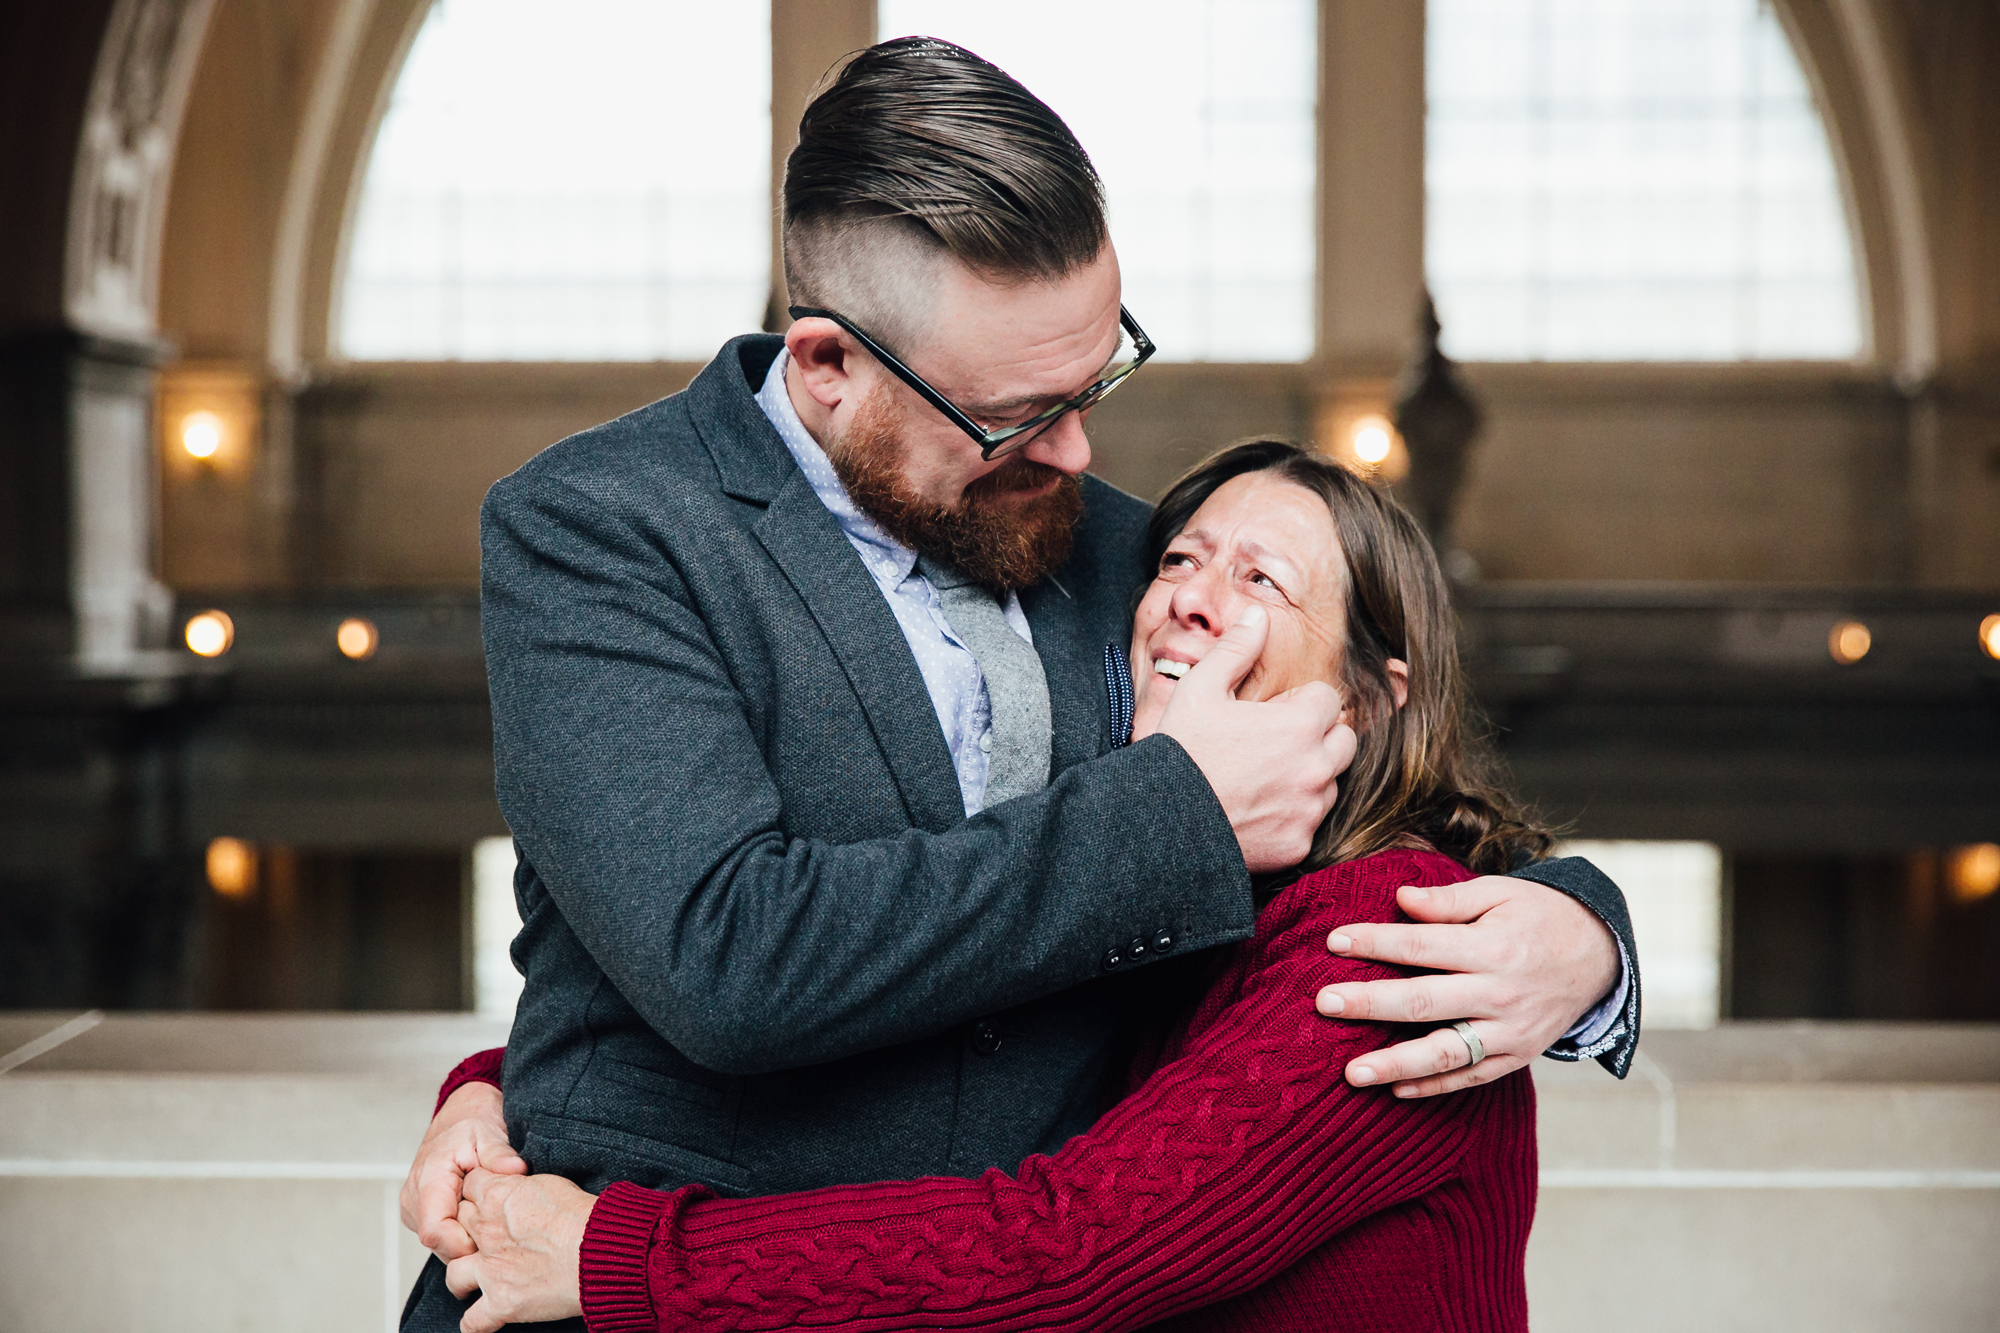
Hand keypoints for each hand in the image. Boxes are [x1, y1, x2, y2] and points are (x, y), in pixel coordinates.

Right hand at [399, 1082, 526, 1260]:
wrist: (459, 1114)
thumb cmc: (473, 1122)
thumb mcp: (489, 1132)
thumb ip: (499, 1155)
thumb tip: (516, 1169)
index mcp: (428, 1180)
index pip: (435, 1232)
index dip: (464, 1243)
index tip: (494, 1235)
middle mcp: (414, 1200)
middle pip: (440, 1246)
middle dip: (473, 1244)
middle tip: (502, 1224)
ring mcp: (415, 1210)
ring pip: (442, 1246)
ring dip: (469, 1239)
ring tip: (492, 1215)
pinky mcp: (422, 1215)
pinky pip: (444, 1238)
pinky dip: (464, 1232)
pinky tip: (481, 1215)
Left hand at [444, 1169, 593, 1332]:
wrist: (599, 1249)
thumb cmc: (584, 1215)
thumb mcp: (550, 1182)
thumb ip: (521, 1186)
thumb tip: (517, 1190)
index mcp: (498, 1196)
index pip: (469, 1186)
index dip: (479, 1191)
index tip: (491, 1198)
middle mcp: (487, 1232)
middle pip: (457, 1225)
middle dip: (469, 1228)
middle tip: (488, 1233)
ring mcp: (492, 1270)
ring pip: (453, 1273)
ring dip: (462, 1275)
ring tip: (475, 1277)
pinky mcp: (503, 1302)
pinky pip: (474, 1321)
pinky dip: (475, 1324)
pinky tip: (480, 1321)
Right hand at [1146, 607, 1356, 873]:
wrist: (1160, 823)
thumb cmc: (1180, 750)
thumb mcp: (1200, 688)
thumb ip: (1237, 648)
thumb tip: (1258, 615)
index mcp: (1300, 725)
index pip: (1329, 699)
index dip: (1299, 702)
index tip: (1269, 712)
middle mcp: (1316, 768)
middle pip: (1344, 740)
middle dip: (1317, 736)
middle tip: (1273, 742)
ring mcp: (1309, 810)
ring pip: (1331, 783)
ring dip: (1309, 776)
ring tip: (1262, 777)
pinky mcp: (1298, 844)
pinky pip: (1310, 822)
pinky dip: (1292, 816)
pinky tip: (1256, 809)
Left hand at [1313, 875, 1618, 1096]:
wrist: (1599, 955)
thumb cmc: (1538, 916)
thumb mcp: (1500, 893)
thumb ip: (1448, 900)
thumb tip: (1400, 898)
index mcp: (1492, 947)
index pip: (1421, 944)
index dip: (1375, 942)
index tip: (1333, 941)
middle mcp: (1501, 992)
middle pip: (1425, 1001)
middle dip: (1371, 1003)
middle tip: (1324, 1004)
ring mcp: (1511, 1031)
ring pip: (1446, 1052)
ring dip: (1395, 1064)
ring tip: (1351, 1073)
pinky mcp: (1517, 1056)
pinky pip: (1471, 1077)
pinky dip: (1434, 1087)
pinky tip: (1395, 1091)